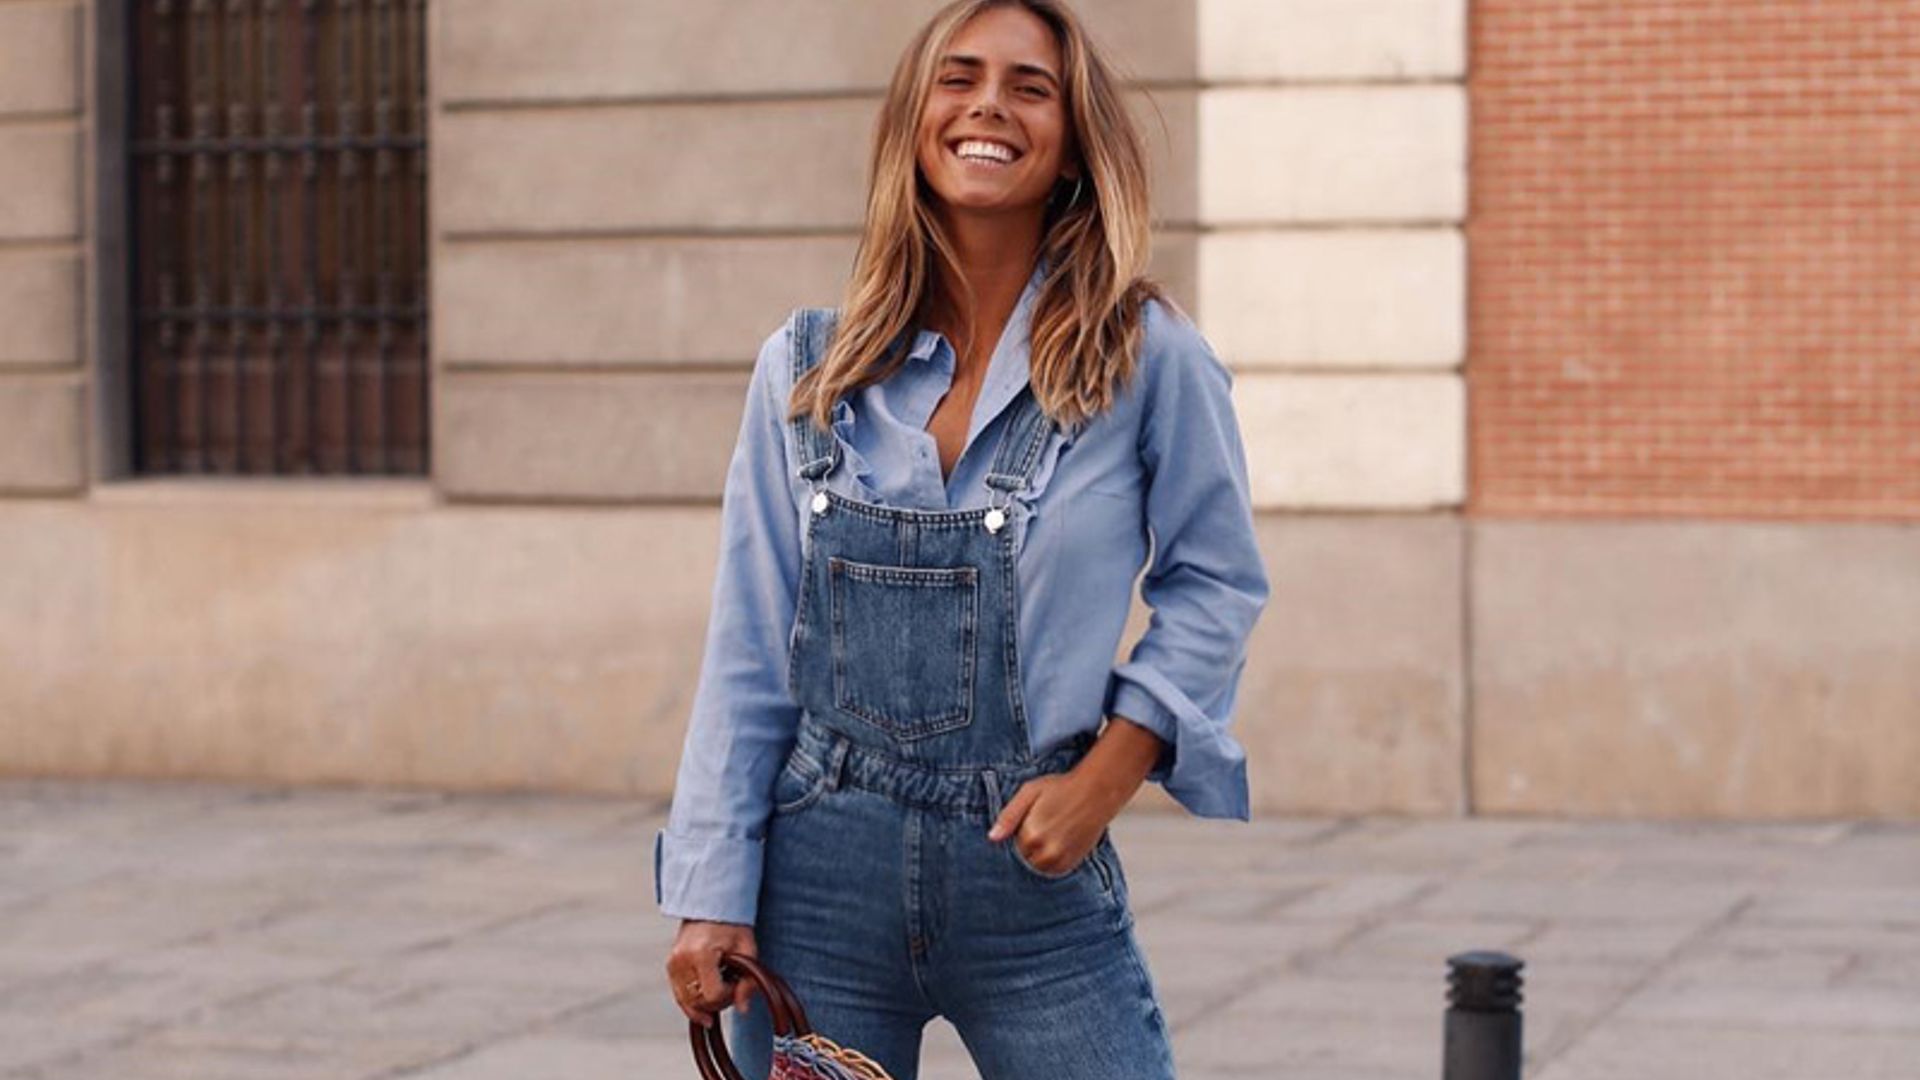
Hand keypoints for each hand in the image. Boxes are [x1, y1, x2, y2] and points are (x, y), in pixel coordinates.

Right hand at [666, 919, 758, 1028]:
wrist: (712, 904)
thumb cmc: (732, 924)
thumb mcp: (747, 949)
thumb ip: (747, 980)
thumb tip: (743, 1009)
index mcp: (701, 954)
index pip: (713, 995)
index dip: (729, 996)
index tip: (738, 983)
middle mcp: (682, 960)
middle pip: (698, 1002)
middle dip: (718, 1001)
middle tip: (731, 985)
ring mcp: (673, 963)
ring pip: (686, 1002)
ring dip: (705, 1003)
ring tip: (720, 989)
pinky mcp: (670, 965)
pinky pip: (679, 994)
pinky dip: (693, 1000)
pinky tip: (706, 1001)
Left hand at [987, 769, 1116, 875]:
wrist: (1096, 792)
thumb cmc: (1060, 788)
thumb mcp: (1029, 792)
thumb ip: (1008, 816)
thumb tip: (992, 838)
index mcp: (1031, 835)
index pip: (1012, 845)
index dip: (1020, 831)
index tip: (1032, 818)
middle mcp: (1046, 852)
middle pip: (1024, 858)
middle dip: (1029, 844)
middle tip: (1045, 823)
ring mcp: (1061, 860)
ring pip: (1037, 866)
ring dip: (1040, 854)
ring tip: (1053, 831)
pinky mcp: (1072, 863)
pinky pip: (1052, 871)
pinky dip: (1052, 860)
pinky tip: (1060, 840)